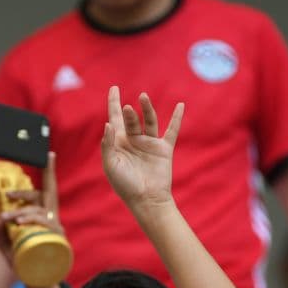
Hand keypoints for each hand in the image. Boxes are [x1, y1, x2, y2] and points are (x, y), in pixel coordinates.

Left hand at [0, 152, 62, 270]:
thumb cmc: (25, 262)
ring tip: (9, 218)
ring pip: (41, 210)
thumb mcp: (7, 246)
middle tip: (10, 194)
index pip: (47, 191)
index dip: (49, 173)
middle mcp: (53, 219)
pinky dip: (33, 220)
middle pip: (45, 196)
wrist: (38, 284)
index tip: (50, 154)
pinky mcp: (58, 240)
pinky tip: (20, 222)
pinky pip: (47, 224)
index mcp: (44, 216)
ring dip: (22, 211)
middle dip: (27, 191)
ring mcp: (57, 229)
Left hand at [101, 86, 183, 212]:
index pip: (115, 119)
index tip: (113, 88)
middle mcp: (134, 141)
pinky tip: (180, 105)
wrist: (146, 199)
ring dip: (146, 109)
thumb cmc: (124, 185)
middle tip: (126, 108)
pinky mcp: (163, 149)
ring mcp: (149, 143)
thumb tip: (108, 123)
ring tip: (143, 98)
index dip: (113, 103)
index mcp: (118, 143)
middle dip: (128, 113)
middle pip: (130, 119)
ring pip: (148, 121)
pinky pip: (171, 130)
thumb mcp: (110, 165)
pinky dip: (176, 118)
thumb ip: (107, 144)